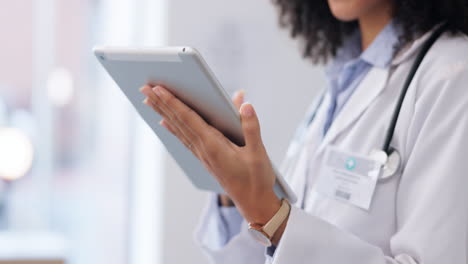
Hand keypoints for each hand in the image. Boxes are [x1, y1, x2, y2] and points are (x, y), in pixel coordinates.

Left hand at [140, 84, 281, 224]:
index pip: (189, 119)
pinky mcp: (205, 158)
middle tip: (143, 87)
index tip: (158, 89)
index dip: (173, 102)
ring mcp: (202, 155)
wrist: (253, 203)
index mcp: (214, 146)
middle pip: (178, 122)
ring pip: (178, 129)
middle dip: (161, 103)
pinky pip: (184, 139)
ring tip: (148, 100)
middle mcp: (203, 149)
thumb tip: (244, 104)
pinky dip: (173, 128)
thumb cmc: (256, 178)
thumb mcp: (258, 153)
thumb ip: (251, 128)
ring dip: (163, 113)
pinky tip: (165, 122)